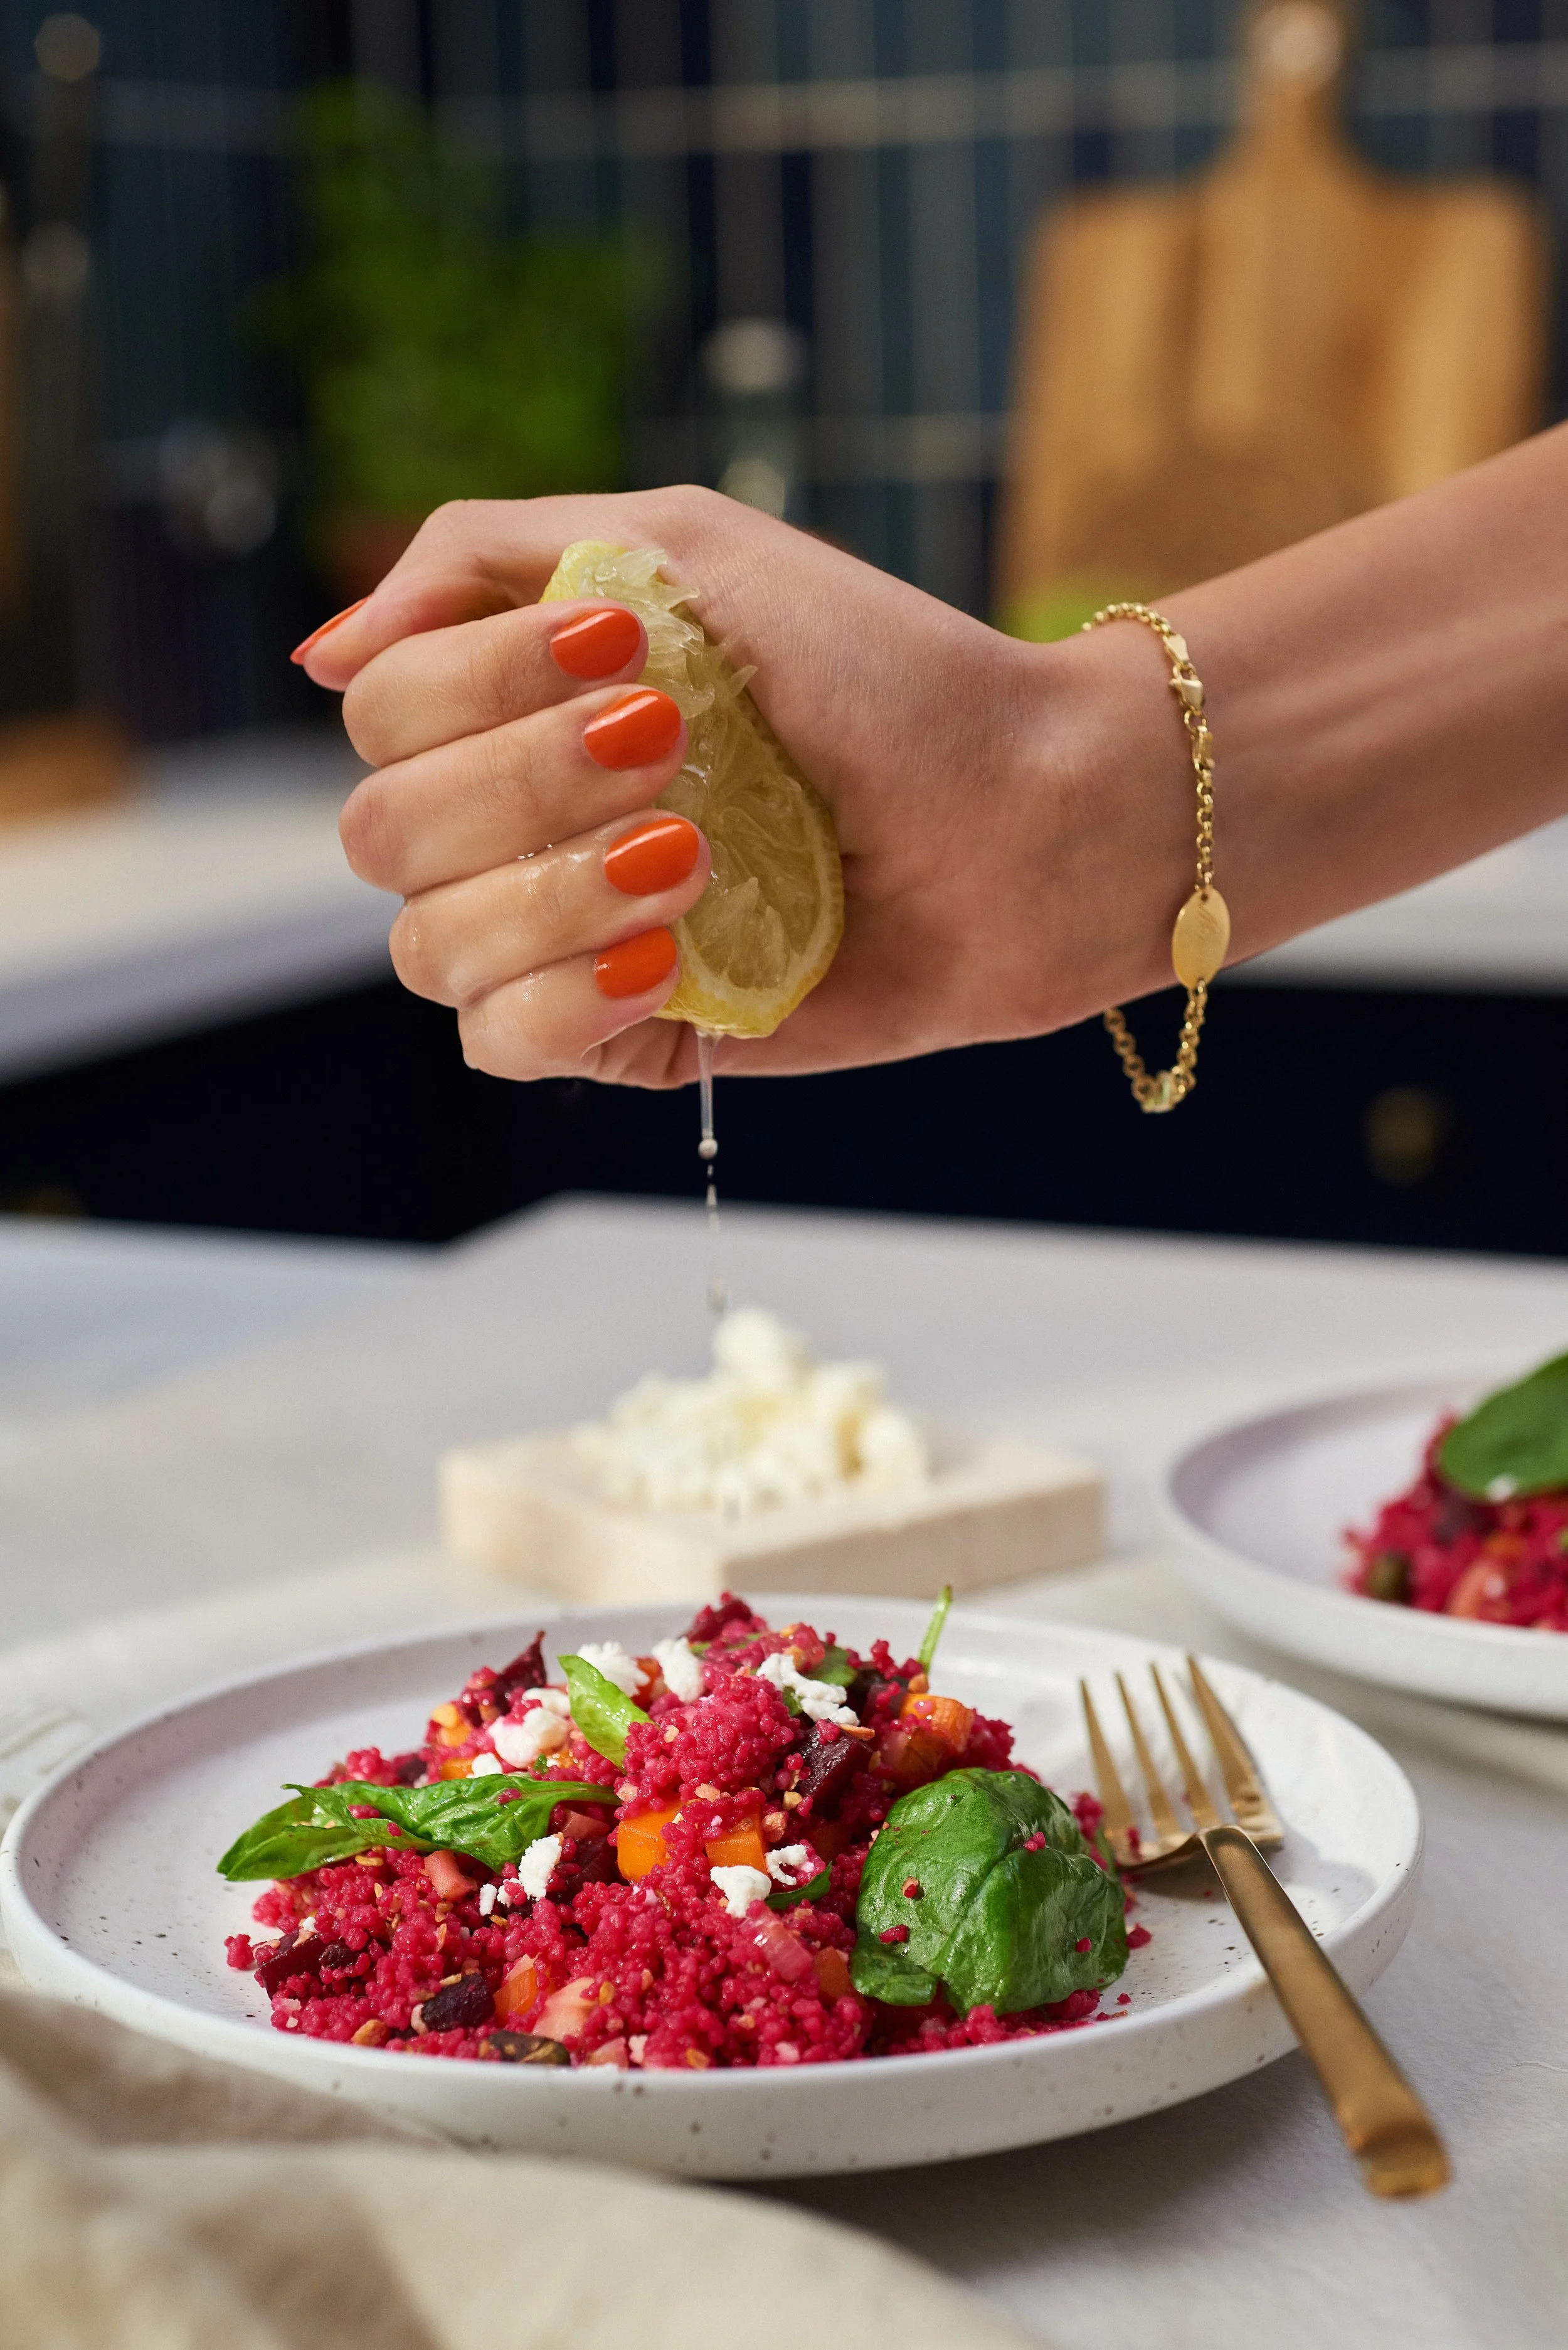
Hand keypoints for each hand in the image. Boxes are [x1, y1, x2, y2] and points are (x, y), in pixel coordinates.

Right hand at [310, 487, 1183, 1086]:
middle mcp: (527, 825)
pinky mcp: (631, 1036)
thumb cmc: (882, 671)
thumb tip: (322, 655)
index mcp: (525, 707)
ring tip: (698, 857)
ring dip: (557, 890)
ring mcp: (573, 937)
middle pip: (384, 834)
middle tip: (675, 749)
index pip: (383, 716)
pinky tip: (672, 954)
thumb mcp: (683, 550)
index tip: (626, 653)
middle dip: (524, 782)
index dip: (476, 688)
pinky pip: (503, 1046)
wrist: (1028, 814)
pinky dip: (568, 997)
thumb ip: (485, 561)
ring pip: (431, 947)